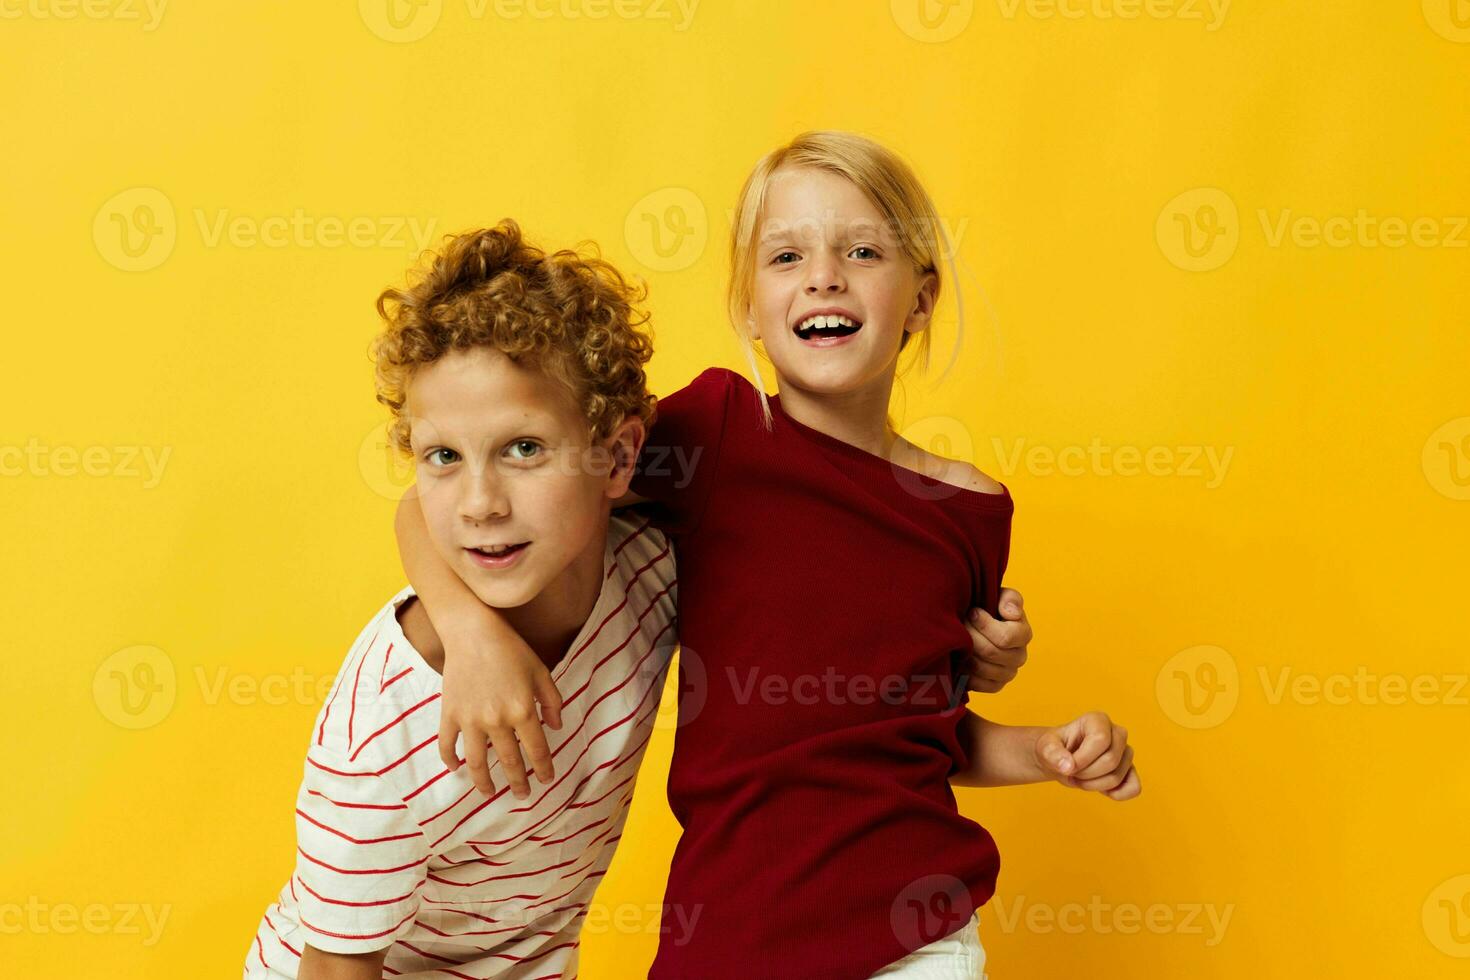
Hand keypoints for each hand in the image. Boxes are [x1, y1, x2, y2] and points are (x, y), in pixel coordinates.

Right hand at [438, 611, 563, 799]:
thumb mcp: (541, 672)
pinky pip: (448, 744)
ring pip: (477, 762)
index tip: (547, 781)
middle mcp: (497, 721)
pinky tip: (457, 768)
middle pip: (510, 762)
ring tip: (490, 792)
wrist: (473, 632)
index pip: (537, 750)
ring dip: (484, 782)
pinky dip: (450, 759)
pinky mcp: (450, 714)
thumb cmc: (511, 650)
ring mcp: (470, 720)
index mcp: (523, 711)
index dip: (544, 769)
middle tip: (523, 795)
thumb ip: (553, 702)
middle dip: (519, 782)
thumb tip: (556, 728)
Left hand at [962, 587, 1030, 692]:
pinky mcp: (994, 686)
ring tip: (958, 639)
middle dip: (971, 636)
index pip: (1005, 637)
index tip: (973, 612)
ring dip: (964, 652)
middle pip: (990, 652)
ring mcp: (1007, 674)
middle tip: (961, 624)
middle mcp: (1019, 657)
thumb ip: (1010, 599)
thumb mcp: (1000, 595)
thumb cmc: (988, 607)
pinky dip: (964, 671)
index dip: (984, 625)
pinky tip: (958, 657)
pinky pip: (977, 684)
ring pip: (980, 668)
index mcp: (1023, 634)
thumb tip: (1011, 614)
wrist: (976, 625)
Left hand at [1034, 711, 1140, 800]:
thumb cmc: (1054, 749)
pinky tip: (1100, 789)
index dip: (1082, 759)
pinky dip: (1116, 794)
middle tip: (1072, 772)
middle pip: (1111, 761)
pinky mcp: (1130, 770)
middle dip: (1086, 774)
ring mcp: (1126, 752)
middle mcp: (1117, 733)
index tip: (1067, 765)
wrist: (1061, 760)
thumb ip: (1052, 754)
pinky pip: (1134, 787)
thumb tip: (1068, 766)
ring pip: (1117, 777)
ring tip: (1080, 777)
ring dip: (1093, 785)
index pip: (1100, 740)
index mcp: (1098, 720)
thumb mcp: (1045, 747)